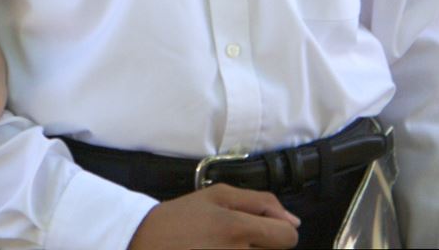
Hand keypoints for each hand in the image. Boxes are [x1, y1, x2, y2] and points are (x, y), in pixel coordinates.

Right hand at [127, 185, 300, 249]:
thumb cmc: (182, 216)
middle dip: (264, 244)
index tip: (264, 227)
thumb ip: (261, 202)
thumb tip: (294, 222)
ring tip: (227, 247)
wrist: (144, 240)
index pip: (288, 238)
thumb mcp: (218, 194)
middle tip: (238, 238)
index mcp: (237, 228)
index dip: (281, 230)